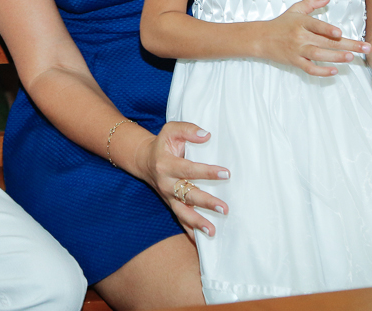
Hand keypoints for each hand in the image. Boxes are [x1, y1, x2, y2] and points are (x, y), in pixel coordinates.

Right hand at [133, 122, 228, 241]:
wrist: (145, 160)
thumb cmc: (164, 144)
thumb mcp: (171, 130)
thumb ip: (188, 130)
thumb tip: (207, 135)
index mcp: (166, 164)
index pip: (188, 169)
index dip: (207, 171)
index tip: (226, 173)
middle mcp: (166, 183)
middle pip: (187, 195)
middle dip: (206, 202)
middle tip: (225, 208)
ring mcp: (168, 196)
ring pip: (182, 212)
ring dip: (197, 223)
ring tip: (213, 231)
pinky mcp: (171, 204)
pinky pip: (180, 220)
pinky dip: (190, 231)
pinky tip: (202, 241)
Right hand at [263, 0, 369, 76]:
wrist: (260, 38)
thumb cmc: (280, 24)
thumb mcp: (294, 10)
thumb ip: (311, 3)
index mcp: (301, 22)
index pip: (317, 26)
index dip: (328, 30)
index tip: (340, 33)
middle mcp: (300, 36)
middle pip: (326, 42)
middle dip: (347, 45)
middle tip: (364, 48)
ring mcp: (297, 50)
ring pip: (319, 55)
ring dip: (336, 57)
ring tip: (351, 57)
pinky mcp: (295, 61)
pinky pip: (309, 68)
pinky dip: (321, 71)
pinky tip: (334, 71)